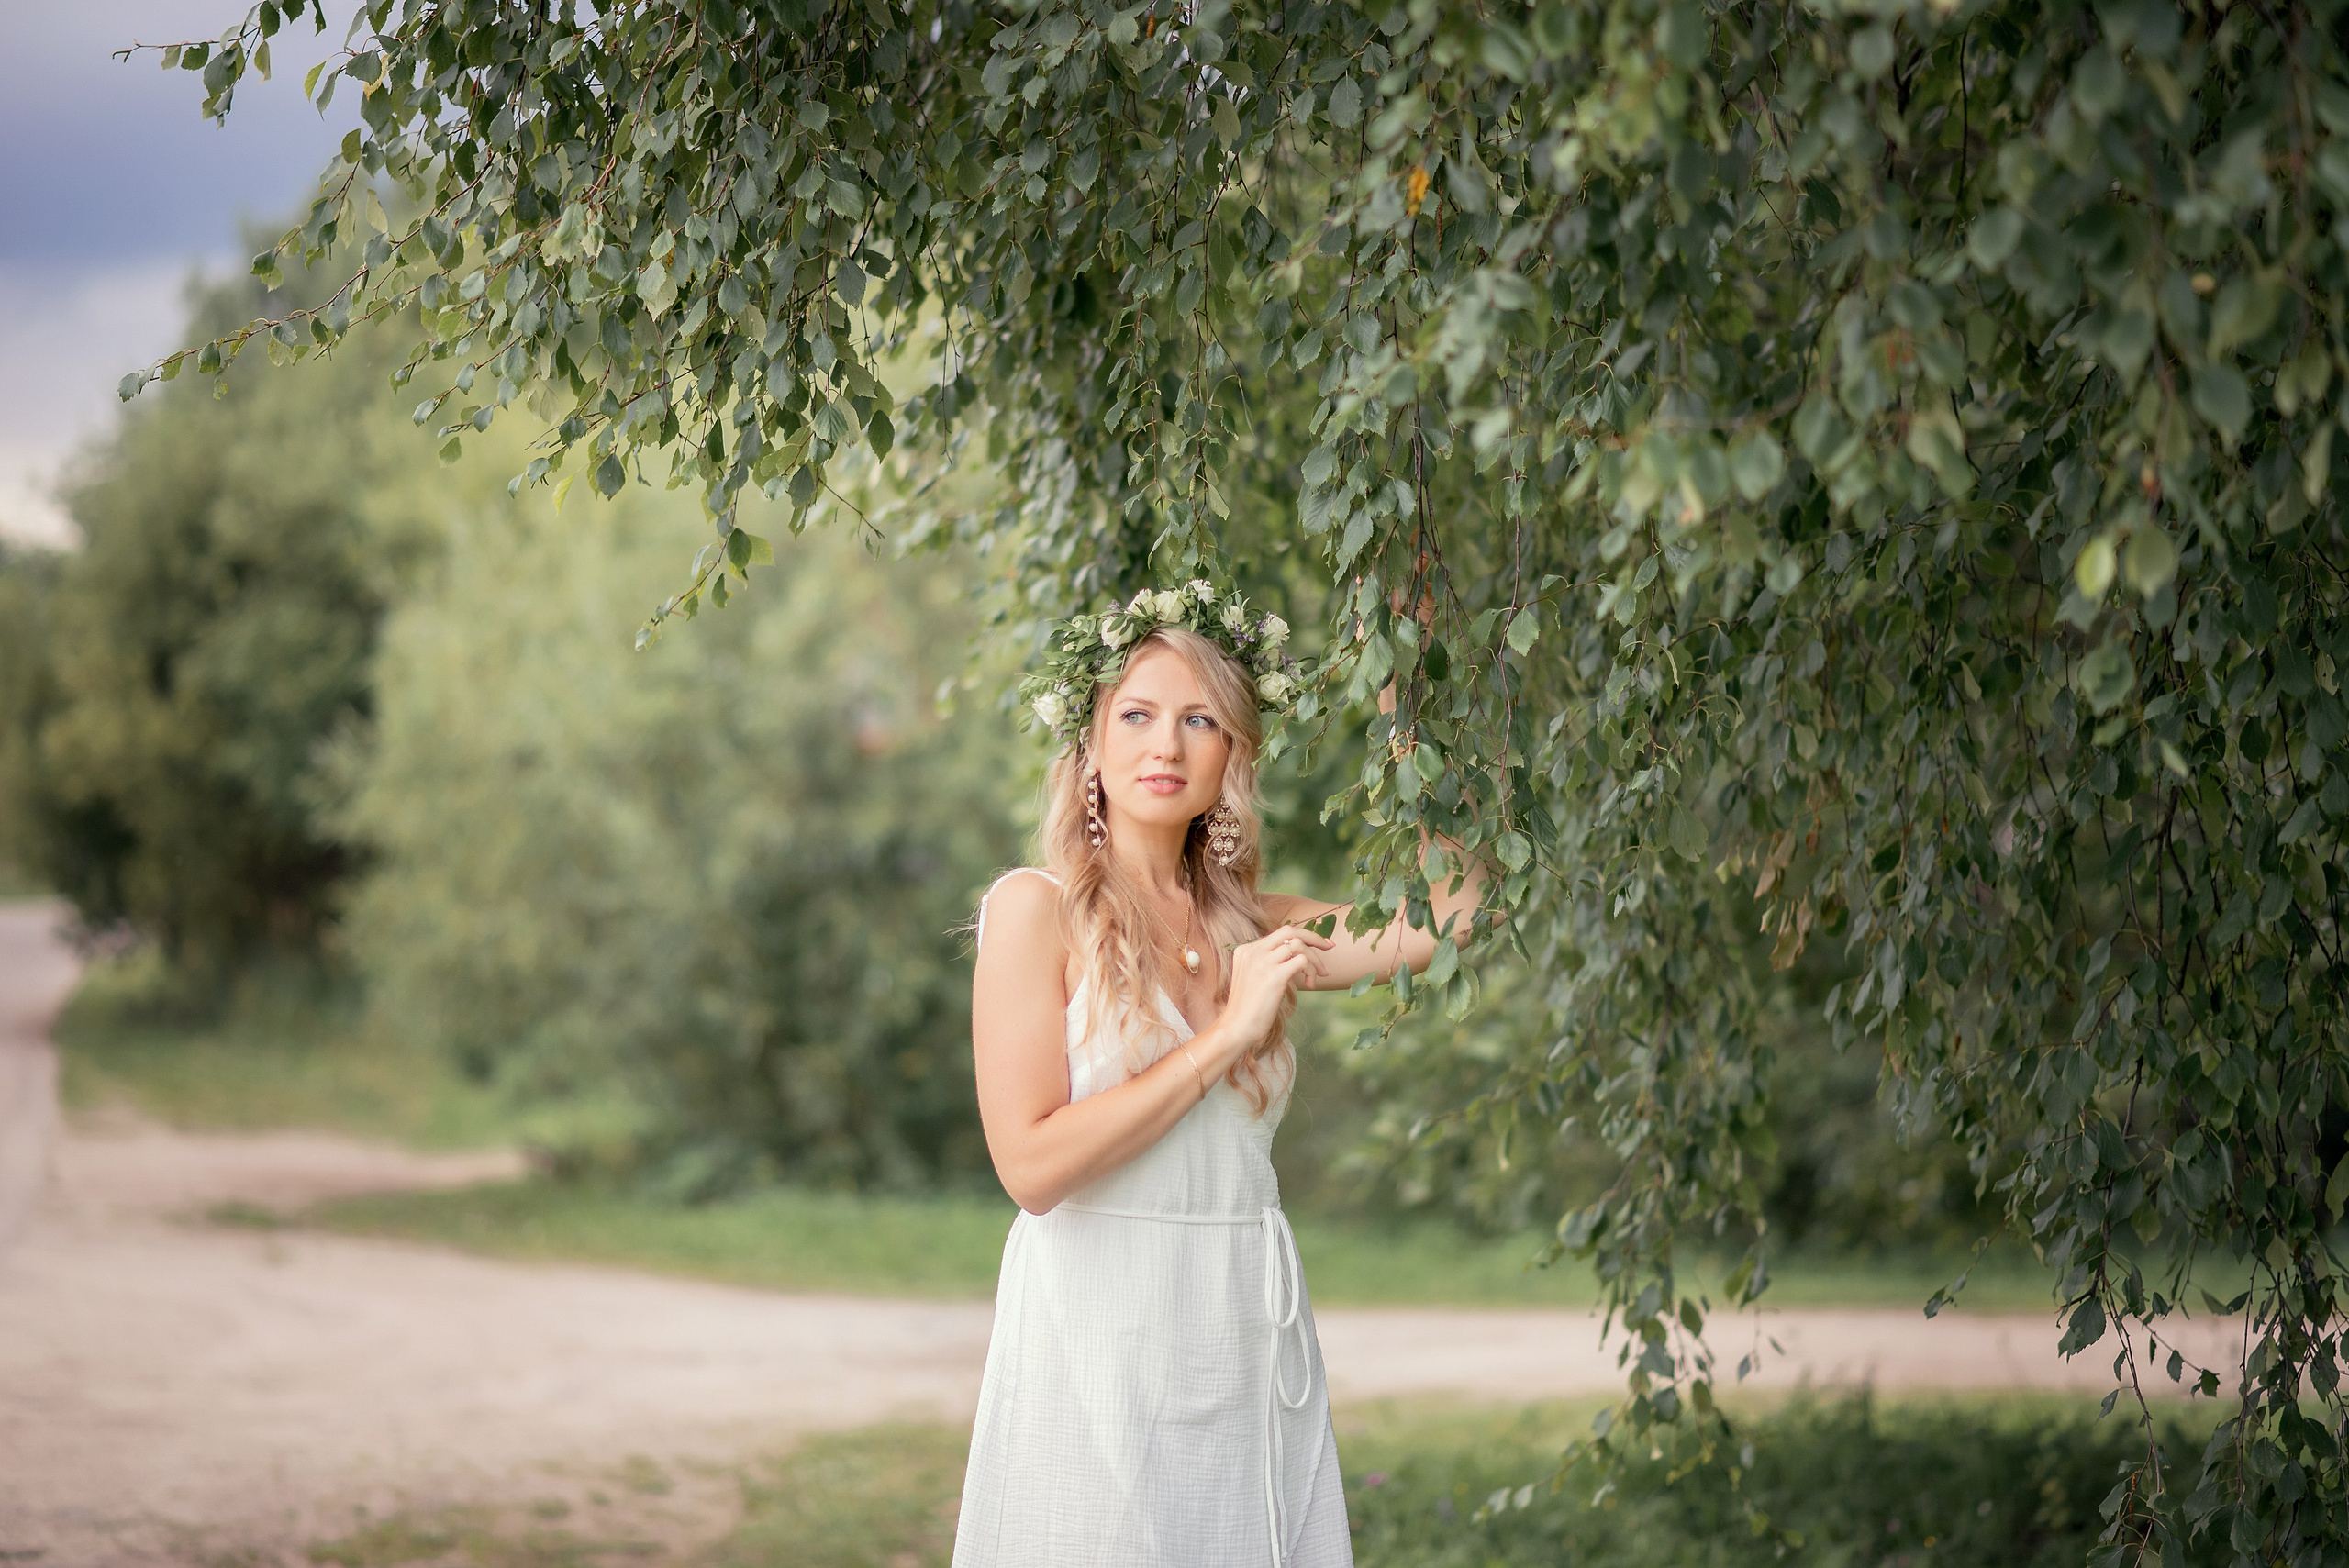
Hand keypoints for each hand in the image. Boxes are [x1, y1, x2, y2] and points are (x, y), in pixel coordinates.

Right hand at [1205, 925, 1332, 1069]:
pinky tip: (1310, 984)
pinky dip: (1312, 970)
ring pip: (1299, 945)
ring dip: (1315, 959)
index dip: (1302, 936)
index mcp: (1246, 950)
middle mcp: (1253, 951)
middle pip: (1289, 930)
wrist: (1237, 1027)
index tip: (1319, 944)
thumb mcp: (1254, 979)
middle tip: (1330, 946)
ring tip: (1320, 975)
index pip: (1279, 933)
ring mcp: (1263, 962)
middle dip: (1313, 936)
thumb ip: (1268, 964)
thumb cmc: (1248, 1009)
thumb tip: (1296, 957)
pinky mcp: (1274, 975)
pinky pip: (1302, 960)